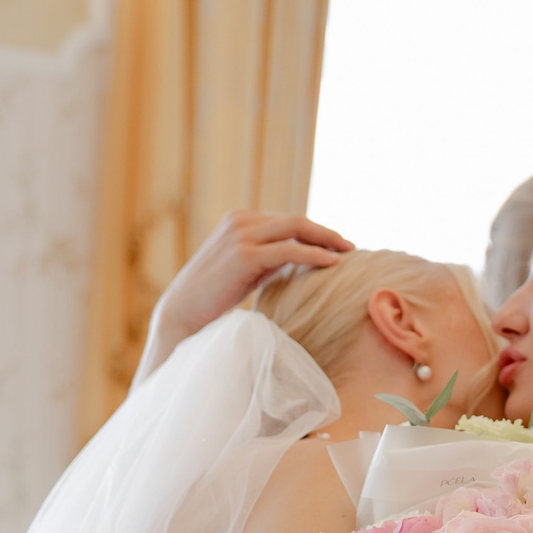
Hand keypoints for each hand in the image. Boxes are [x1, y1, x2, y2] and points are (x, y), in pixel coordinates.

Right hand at [138, 211, 352, 384]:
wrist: (183, 312)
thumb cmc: (214, 295)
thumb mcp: (246, 269)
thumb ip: (269, 257)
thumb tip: (300, 257)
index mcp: (239, 220)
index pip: (286, 220)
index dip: (314, 231)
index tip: (336, 244)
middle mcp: (240, 221)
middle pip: (295, 220)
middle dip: (325, 232)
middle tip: (349, 246)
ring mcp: (241, 235)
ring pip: (295, 229)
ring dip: (325, 239)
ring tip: (347, 252)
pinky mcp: (244, 255)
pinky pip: (288, 251)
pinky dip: (313, 255)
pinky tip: (333, 263)